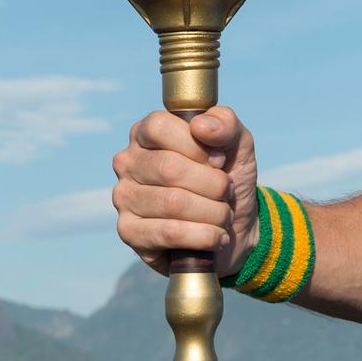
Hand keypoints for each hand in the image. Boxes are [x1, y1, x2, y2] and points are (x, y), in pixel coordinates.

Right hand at [110, 105, 258, 276]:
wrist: (234, 229)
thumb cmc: (228, 178)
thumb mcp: (237, 143)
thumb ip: (225, 123)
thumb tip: (201, 126)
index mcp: (146, 133)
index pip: (159, 128)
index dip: (197, 146)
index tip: (220, 161)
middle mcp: (128, 162)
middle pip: (169, 168)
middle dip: (213, 184)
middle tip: (228, 193)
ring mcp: (124, 197)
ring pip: (173, 203)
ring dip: (213, 212)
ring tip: (225, 216)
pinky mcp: (129, 232)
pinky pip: (169, 233)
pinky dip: (203, 236)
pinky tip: (216, 237)